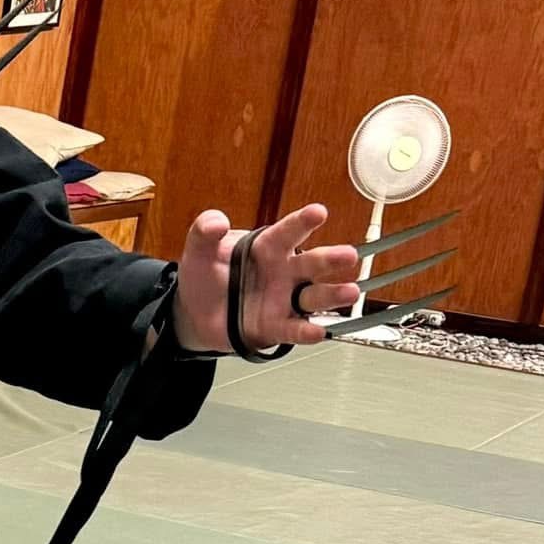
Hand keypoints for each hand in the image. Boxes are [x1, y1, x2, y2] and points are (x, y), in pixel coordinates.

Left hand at [171, 204, 360, 355]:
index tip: (318, 212)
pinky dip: (305, 331)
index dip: (303, 222)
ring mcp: (283, 300)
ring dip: (332, 295)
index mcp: (268, 247)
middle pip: (312, 264)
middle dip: (331, 259)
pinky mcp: (275, 327)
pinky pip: (293, 329)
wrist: (193, 312)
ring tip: (350, 292)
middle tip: (348, 255)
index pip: (288, 232)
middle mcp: (284, 272)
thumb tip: (216, 222)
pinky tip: (316, 331)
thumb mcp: (199, 249)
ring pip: (313, 297)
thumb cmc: (205, 275)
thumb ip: (205, 232)